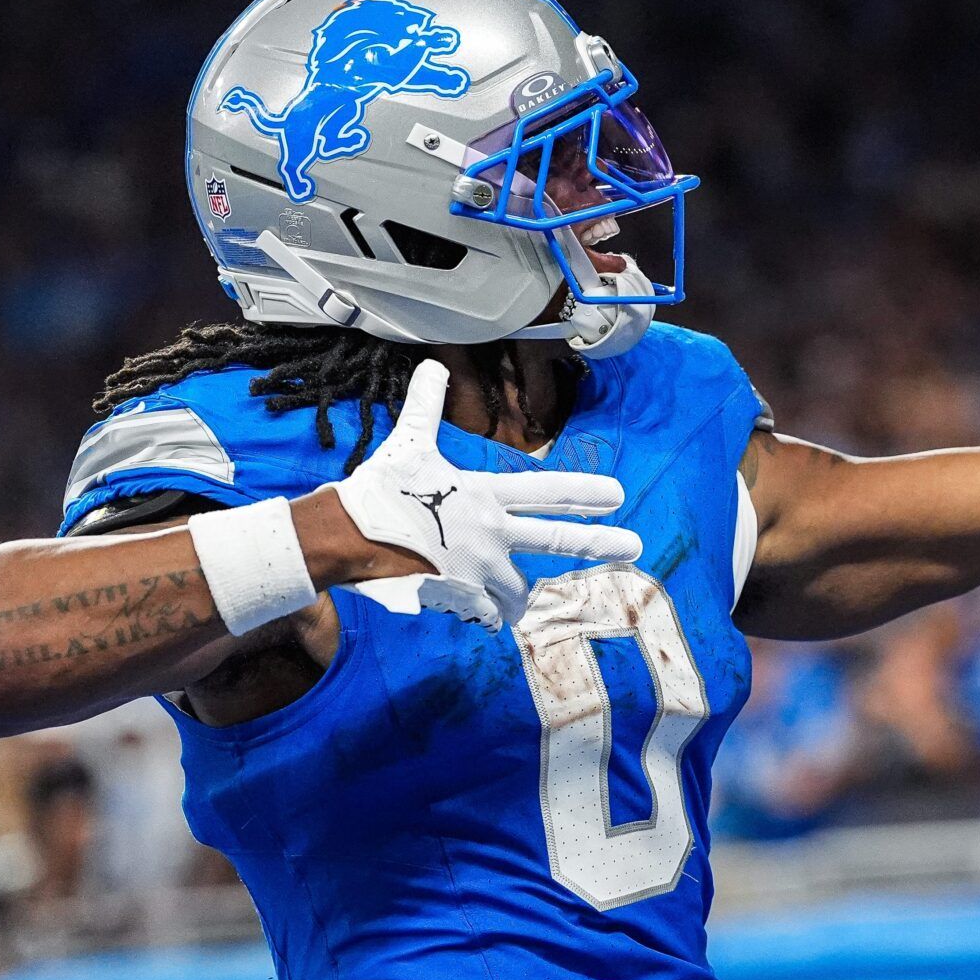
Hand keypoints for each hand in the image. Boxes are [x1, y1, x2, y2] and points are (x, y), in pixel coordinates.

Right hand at [332, 359, 640, 625]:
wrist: (344, 538)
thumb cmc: (376, 491)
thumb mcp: (406, 442)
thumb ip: (425, 405)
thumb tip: (430, 364)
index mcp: (484, 495)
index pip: (546, 491)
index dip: (584, 492)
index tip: (618, 495)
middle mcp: (491, 534)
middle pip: (556, 541)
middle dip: (599, 543)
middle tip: (635, 546)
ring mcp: (478, 570)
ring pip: (518, 590)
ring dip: (517, 594)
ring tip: (514, 598)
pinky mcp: (460, 599)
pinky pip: (486, 615)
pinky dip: (485, 614)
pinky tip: (478, 612)